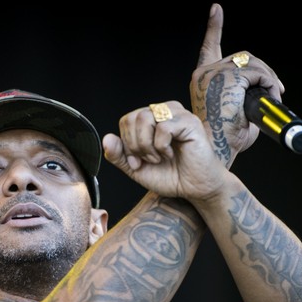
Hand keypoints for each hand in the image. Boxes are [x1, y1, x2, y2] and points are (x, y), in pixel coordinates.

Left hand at [102, 101, 230, 201]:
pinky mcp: (189, 122)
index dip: (126, 143)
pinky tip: (171, 154)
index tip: (137, 162)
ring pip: (145, 117)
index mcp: (153, 119)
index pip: (126, 120)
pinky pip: (162, 127)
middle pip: (133, 117)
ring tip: (159, 157)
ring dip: (146, 145)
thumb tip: (106, 139)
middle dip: (134, 145)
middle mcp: (165, 112)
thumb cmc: (170, 176)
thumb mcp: (137, 169)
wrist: (195, 189)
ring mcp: (178, 115)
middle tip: (148, 160)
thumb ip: (119, 156)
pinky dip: (161, 146)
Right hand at [189, 3, 285, 164]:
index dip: (214, 28)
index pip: (209, 48)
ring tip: (275, 97)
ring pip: (253, 64)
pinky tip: (273, 95)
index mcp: (203, 81)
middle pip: (243, 58)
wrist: (214, 153)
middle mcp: (205, 73)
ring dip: (270, 79)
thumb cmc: (224, 142)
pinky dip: (271, 83)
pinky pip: (258, 72)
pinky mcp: (227, 77)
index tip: (216, 9)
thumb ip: (246, 99)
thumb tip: (268, 95)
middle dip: (264, 72)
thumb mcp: (237, 116)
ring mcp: (214, 73)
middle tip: (277, 91)